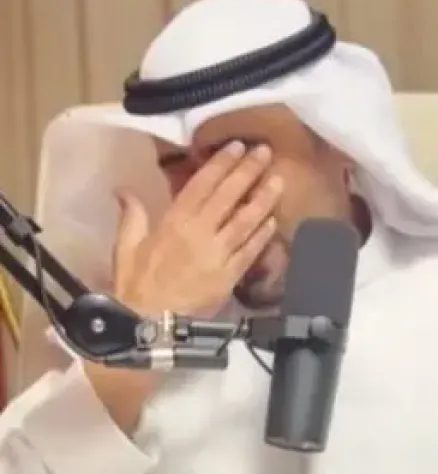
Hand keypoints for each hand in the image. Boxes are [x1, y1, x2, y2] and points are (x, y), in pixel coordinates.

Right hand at [84, 141, 281, 431]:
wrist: (151, 325)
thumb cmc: (137, 285)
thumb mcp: (126, 248)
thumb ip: (131, 215)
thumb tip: (124, 188)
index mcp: (174, 222)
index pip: (202, 185)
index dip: (221, 164)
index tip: (236, 147)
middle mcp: (201, 233)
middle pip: (229, 197)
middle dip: (248, 172)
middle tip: (265, 152)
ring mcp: (219, 255)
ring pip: (246, 221)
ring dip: (263, 199)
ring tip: (278, 179)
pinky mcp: (231, 276)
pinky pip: (251, 251)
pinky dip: (263, 235)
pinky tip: (273, 220)